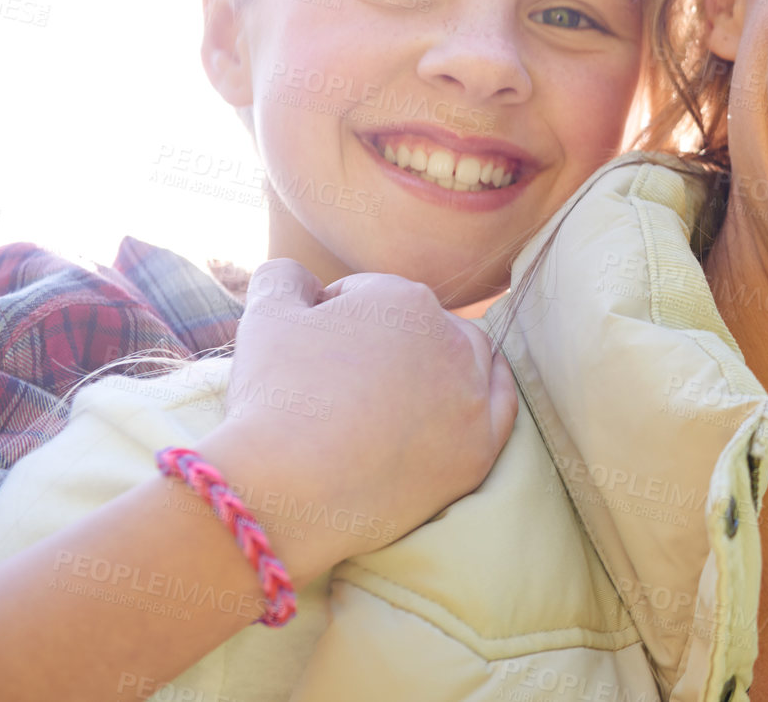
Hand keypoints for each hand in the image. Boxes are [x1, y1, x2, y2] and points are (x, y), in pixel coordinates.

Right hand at [196, 259, 517, 578]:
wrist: (284, 491)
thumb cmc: (275, 398)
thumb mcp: (267, 315)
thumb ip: (285, 277)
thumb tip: (302, 279)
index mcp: (404, 299)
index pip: (371, 296)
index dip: (334, 320)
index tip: (312, 354)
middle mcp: (451, 339)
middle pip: (423, 326)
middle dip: (391, 340)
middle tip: (348, 379)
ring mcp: (471, 397)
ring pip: (469, 361)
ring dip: (440, 365)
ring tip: (398, 391)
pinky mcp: (478, 450)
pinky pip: (501, 409)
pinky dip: (486, 398)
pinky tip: (469, 399)